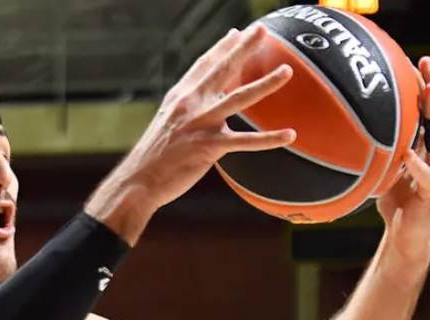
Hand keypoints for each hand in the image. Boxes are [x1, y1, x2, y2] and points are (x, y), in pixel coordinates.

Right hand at [87, 25, 295, 242]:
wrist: (139, 180)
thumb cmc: (155, 156)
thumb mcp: (168, 123)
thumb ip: (187, 110)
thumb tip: (204, 105)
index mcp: (180, 97)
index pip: (204, 65)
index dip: (222, 47)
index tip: (238, 32)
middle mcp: (190, 104)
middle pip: (222, 70)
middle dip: (243, 47)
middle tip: (262, 29)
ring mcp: (200, 124)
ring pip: (239, 98)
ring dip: (265, 83)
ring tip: (287, 70)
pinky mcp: (209, 147)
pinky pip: (245, 141)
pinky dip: (269, 139)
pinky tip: (290, 134)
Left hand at [376, 57, 429, 270]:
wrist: (405, 237)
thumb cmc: (394, 199)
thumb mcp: (384, 167)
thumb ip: (380, 148)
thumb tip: (351, 126)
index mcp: (428, 146)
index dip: (426, 84)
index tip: (416, 60)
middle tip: (424, 66)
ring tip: (428, 95)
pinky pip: (428, 175)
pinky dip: (417, 165)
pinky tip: (408, 154)